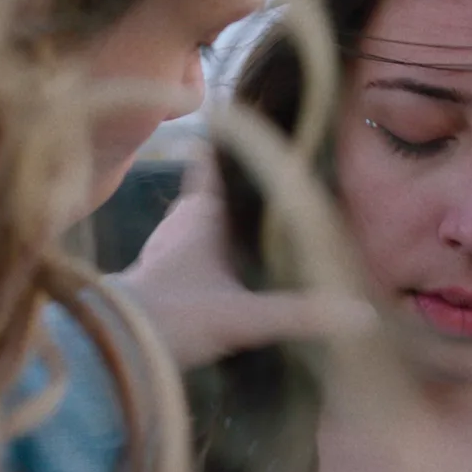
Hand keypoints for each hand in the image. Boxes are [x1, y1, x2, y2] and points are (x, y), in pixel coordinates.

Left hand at [111, 158, 375, 369]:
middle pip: (210, 190)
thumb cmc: (172, 319)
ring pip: (198, 222)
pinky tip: (229, 270)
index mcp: (200, 216)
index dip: (230, 139)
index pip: (211, 159)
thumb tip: (362, 316)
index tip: (252, 119)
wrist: (109, 352)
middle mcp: (179, 225)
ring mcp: (163, 252)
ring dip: (223, 220)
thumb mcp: (242, 317)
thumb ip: (299, 314)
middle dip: (239, 184)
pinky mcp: (155, 280)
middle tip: (275, 179)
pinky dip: (209, 252)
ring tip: (259, 221)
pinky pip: (189, 252)